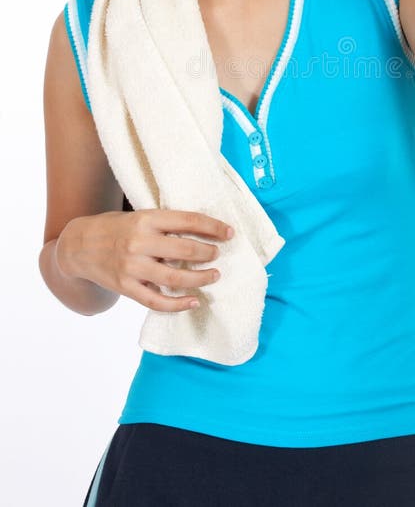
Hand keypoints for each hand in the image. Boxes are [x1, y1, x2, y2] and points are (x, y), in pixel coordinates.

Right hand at [56, 209, 234, 311]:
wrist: (78, 246)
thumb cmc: (116, 228)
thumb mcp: (139, 215)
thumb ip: (165, 223)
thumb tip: (203, 230)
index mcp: (146, 219)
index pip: (188, 220)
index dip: (213, 227)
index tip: (229, 232)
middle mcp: (139, 242)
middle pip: (186, 251)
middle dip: (209, 254)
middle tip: (217, 255)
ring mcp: (132, 267)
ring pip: (175, 278)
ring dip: (200, 279)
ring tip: (214, 275)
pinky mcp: (126, 287)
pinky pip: (157, 301)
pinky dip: (178, 305)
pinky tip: (194, 301)